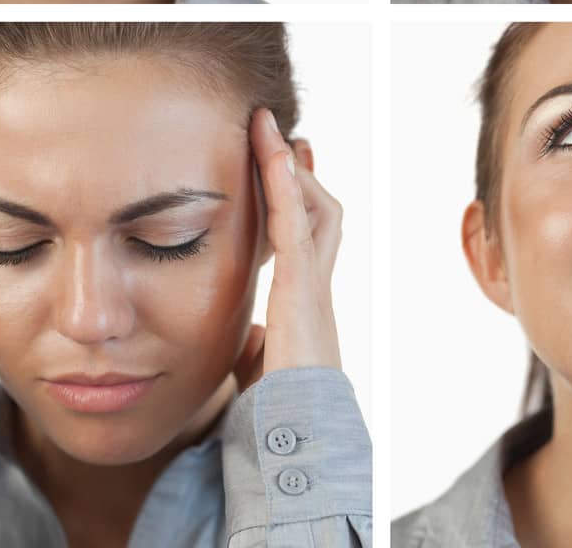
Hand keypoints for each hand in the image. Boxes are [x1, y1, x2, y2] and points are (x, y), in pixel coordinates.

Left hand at [231, 109, 342, 393]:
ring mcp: (313, 283)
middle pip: (321, 215)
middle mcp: (316, 288)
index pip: (305, 242)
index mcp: (305, 307)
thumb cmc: (279, 415)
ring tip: (269, 132)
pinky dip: (285, 183)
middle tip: (285, 138)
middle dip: (303, 175)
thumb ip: (256, 347)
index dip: (297, 204)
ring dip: (290, 168)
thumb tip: (250, 336)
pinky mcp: (302, 284)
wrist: (297, 439)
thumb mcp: (260, 371)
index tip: (282, 172)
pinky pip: (296, 222)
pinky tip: (273, 154)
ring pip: (314, 209)